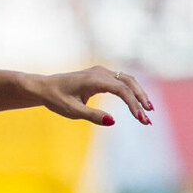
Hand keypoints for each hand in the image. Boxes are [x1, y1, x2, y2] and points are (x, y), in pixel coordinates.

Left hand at [36, 66, 152, 126]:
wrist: (44, 87)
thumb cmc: (56, 99)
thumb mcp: (72, 111)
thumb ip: (92, 116)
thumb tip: (112, 122)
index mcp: (93, 79)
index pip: (121, 90)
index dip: (133, 104)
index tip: (140, 119)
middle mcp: (99, 72)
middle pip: (129, 82)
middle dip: (141, 100)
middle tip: (148, 119)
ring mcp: (100, 71)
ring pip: (127, 80)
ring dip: (139, 95)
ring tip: (147, 113)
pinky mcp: (101, 75)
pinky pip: (121, 81)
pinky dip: (131, 91)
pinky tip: (137, 104)